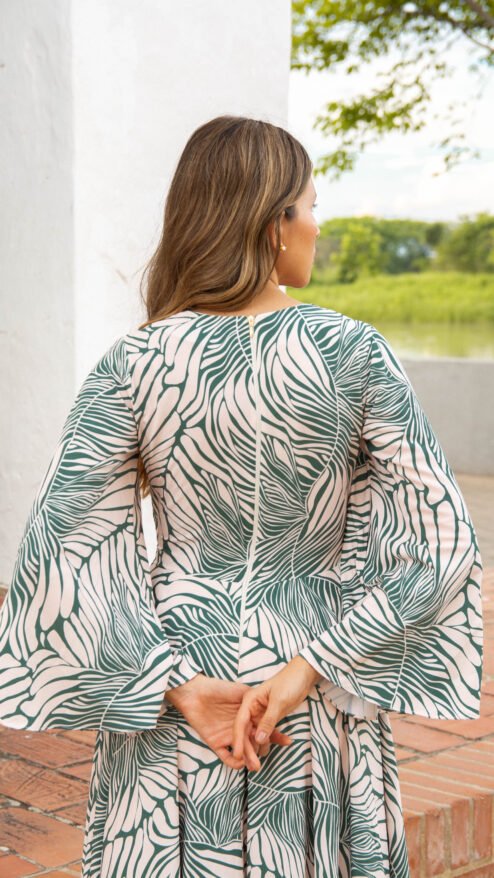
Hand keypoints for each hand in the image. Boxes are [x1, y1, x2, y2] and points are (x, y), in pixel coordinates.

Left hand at [165, 674, 292, 769]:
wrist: (195, 692)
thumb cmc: (218, 688)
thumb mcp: (241, 691)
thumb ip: (255, 701)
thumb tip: (270, 707)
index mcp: (248, 717)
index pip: (263, 728)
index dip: (275, 734)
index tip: (287, 741)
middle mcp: (240, 729)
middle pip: (254, 742)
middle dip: (261, 750)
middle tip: (266, 755)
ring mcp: (228, 737)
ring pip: (242, 751)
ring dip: (249, 758)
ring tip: (255, 765)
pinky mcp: (215, 743)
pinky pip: (225, 756)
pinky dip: (232, 762)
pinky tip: (239, 764)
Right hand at [231, 656, 321, 767]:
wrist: (304, 674)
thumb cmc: (290, 682)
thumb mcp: (279, 701)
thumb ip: (268, 720)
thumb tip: (258, 739)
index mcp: (249, 700)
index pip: (240, 723)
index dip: (238, 740)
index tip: (238, 756)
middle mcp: (252, 707)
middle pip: (246, 731)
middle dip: (248, 749)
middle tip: (253, 767)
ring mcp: (261, 713)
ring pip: (254, 734)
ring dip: (256, 748)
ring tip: (258, 765)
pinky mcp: (270, 717)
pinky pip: (266, 732)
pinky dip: (268, 742)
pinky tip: (270, 750)